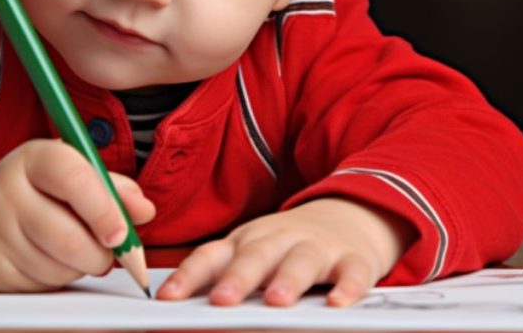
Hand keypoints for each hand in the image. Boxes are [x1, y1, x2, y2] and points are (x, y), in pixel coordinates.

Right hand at [0, 139, 154, 291]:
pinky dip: (59, 278)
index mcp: (34, 158)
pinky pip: (41, 284)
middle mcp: (7, 191)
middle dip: (101, 254)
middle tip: (111, 252)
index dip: (105, 209)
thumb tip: (144, 211)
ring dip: (81, 266)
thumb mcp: (73, 173)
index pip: (74, 179)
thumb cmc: (38, 190)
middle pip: (67, 237)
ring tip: (77, 249)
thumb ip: (113, 188)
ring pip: (58, 266)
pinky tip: (52, 259)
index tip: (123, 233)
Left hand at [156, 198, 413, 306]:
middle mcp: (279, 239)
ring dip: (288, 279)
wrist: (351, 215)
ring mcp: (317, 247)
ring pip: (301, 261)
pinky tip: (338, 303)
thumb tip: (180, 307)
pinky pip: (351, 273)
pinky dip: (347, 288)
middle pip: (256, 255)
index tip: (168, 299)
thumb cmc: (288, 246)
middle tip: (221, 301)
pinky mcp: (353, 259)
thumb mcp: (254, 254)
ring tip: (276, 302)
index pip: (212, 255)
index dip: (189, 275)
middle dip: (238, 278)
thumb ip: (223, 277)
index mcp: (246, 241)